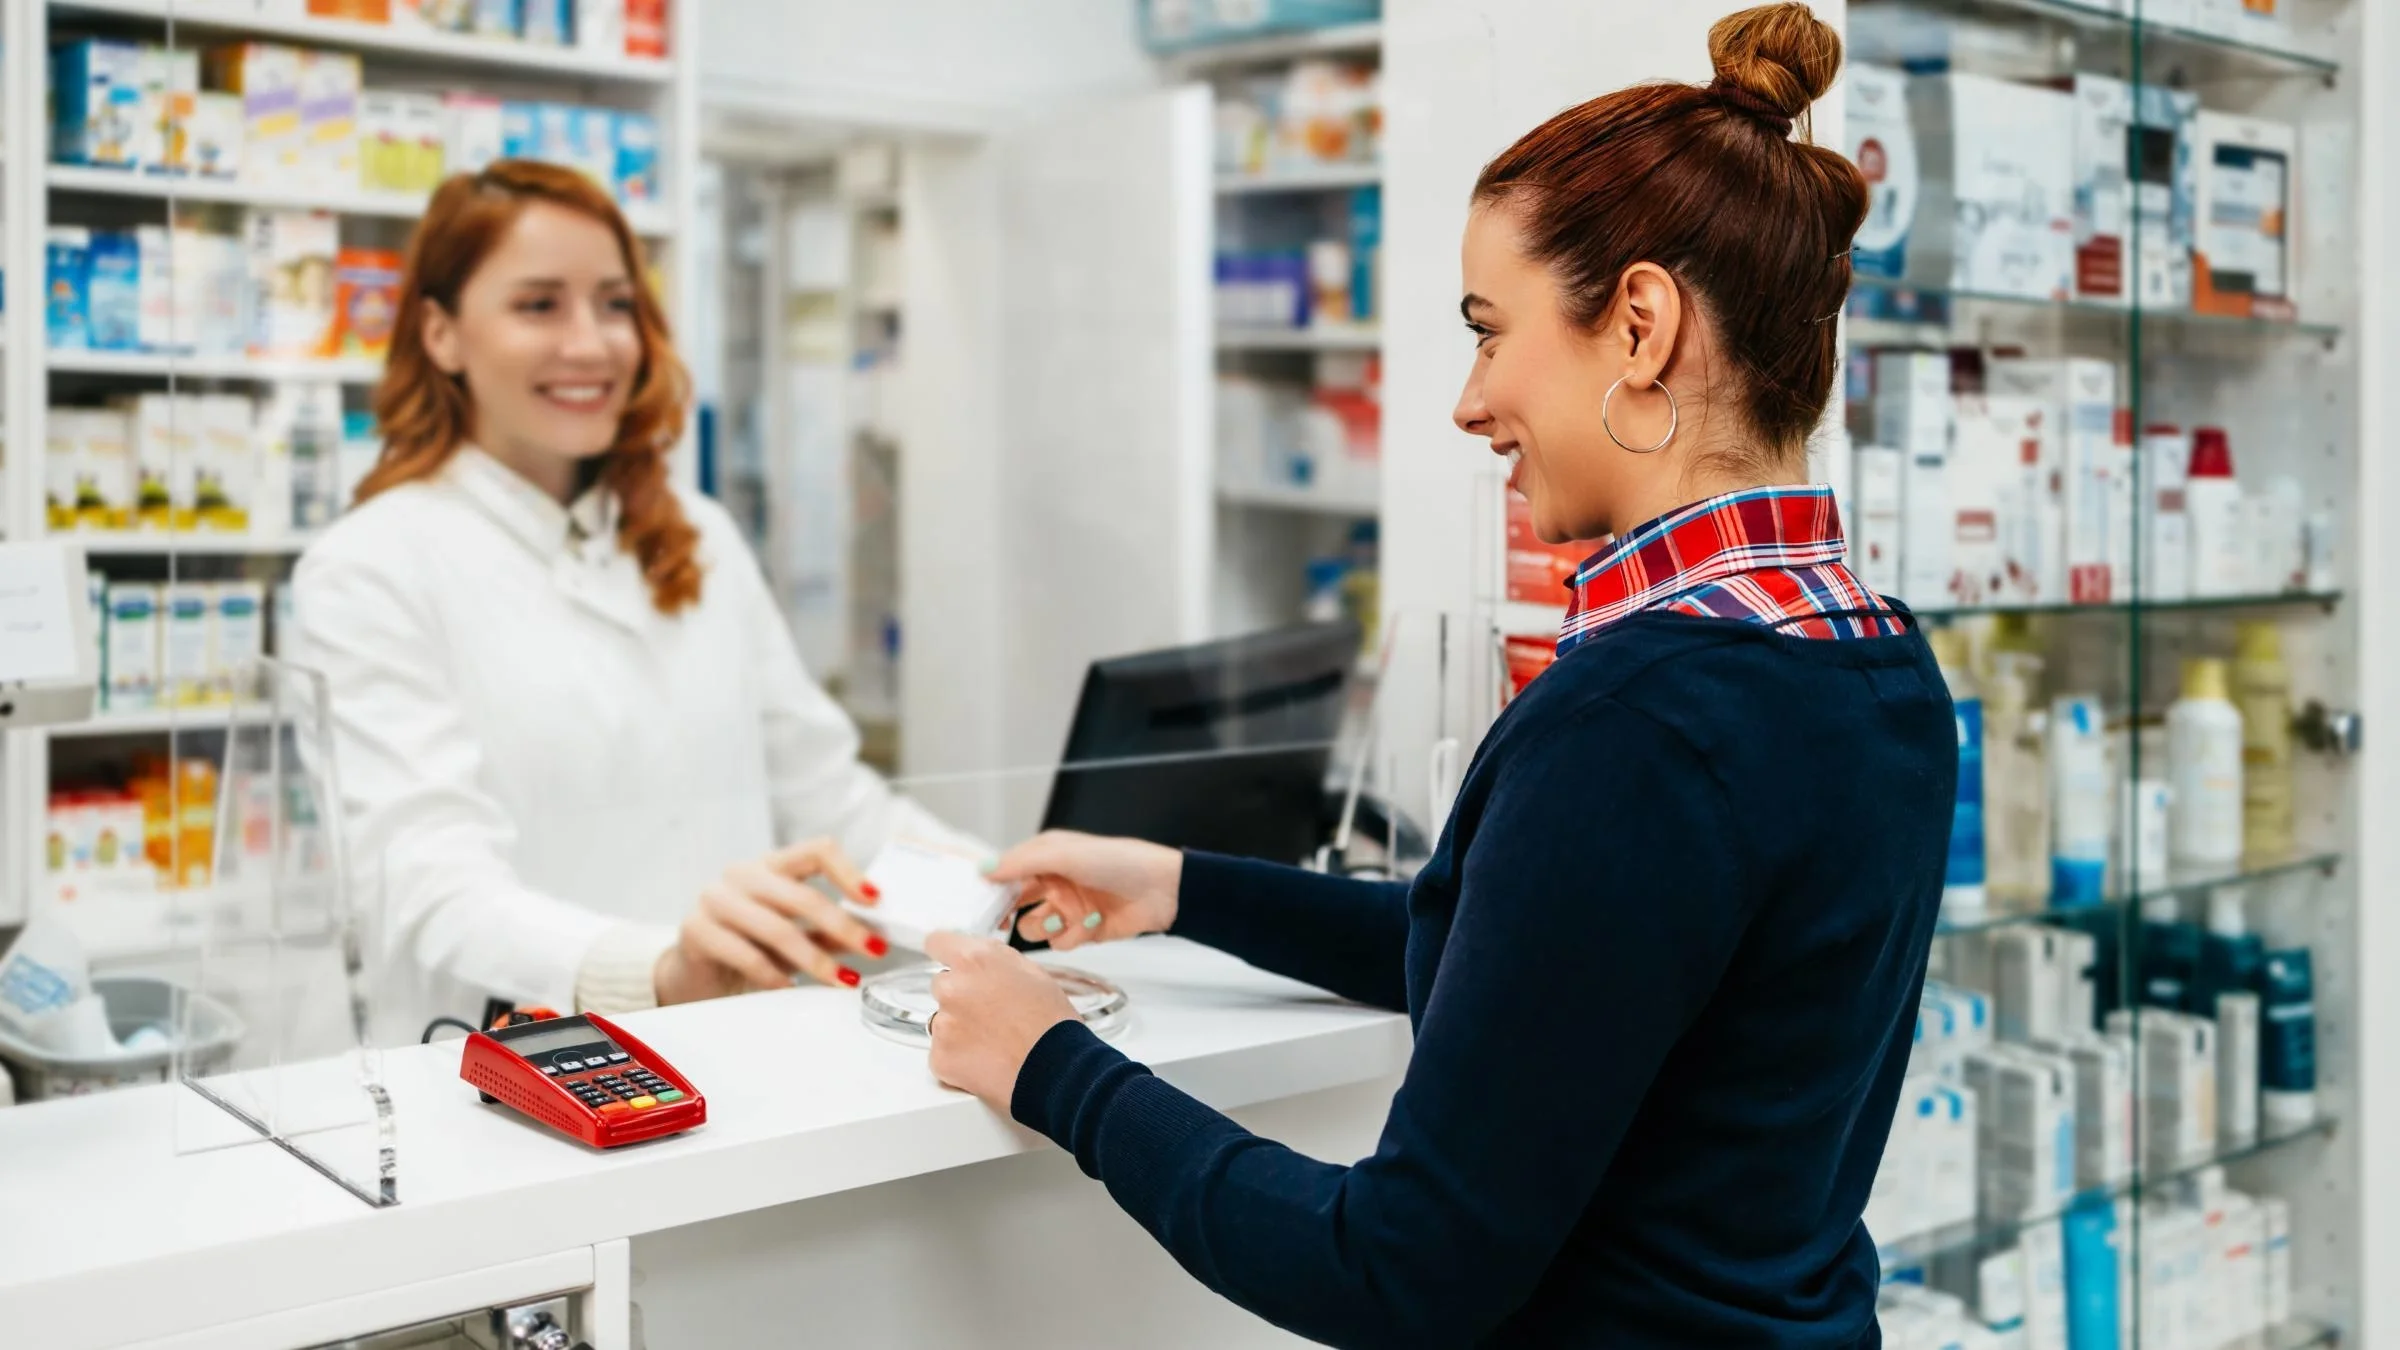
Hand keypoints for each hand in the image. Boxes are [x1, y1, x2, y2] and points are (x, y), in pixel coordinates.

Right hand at [654, 838, 889, 1005]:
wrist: (694, 972)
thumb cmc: (748, 946)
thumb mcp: (792, 934)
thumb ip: (826, 931)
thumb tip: (871, 936)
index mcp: (770, 865)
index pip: (816, 851)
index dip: (849, 873)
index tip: (876, 900)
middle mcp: (742, 874)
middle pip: (802, 895)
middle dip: (844, 927)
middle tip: (873, 950)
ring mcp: (715, 899)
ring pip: (777, 928)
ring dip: (815, 959)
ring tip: (841, 979)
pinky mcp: (696, 930)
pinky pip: (745, 954)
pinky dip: (774, 975)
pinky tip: (790, 987)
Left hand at [923, 931, 1077, 1108]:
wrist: (1057, 1071)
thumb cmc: (1052, 1024)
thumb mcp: (1033, 973)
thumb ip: (996, 960)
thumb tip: (981, 959)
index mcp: (975, 960)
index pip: (937, 942)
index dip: (947, 953)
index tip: (952, 963)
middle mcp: (952, 987)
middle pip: (941, 984)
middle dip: (960, 995)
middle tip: (990, 1013)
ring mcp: (943, 1024)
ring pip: (942, 1020)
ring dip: (959, 1027)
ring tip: (993, 1041)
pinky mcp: (940, 1057)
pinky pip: (941, 1052)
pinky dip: (958, 1056)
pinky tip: (986, 1059)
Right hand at [991, 830, 1181, 951]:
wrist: (1161, 889)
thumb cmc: (1115, 862)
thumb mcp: (1064, 854)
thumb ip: (1021, 863)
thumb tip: (983, 869)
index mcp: (1045, 858)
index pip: (1006, 874)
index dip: (991, 890)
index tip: (977, 905)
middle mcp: (1052, 883)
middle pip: (1014, 905)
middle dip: (1008, 915)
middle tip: (1002, 924)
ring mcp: (1067, 908)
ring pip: (1035, 928)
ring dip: (1046, 927)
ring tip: (1063, 918)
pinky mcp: (1082, 931)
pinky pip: (1061, 942)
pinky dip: (1073, 935)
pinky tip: (1092, 923)